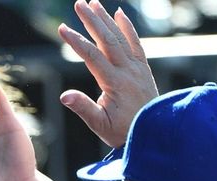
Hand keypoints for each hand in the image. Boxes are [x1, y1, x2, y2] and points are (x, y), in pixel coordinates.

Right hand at [58, 0, 157, 147]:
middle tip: (78, 3)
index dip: (76, 41)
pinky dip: (127, 27)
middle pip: (108, 40)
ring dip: (106, 19)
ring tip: (93, 3)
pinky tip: (119, 14)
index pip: (92, 56)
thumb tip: (64, 96)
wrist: (154, 133)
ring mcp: (137, 68)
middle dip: (92, 20)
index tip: (62, 28)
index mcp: (115, 83)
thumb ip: (83, 108)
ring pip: (121, 38)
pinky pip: (135, 43)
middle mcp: (128, 71)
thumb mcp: (100, 125)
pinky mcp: (142, 69)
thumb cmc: (123, 132)